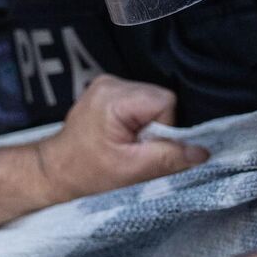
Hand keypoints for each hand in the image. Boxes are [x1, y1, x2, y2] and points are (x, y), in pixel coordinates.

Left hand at [30, 77, 206, 205]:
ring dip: (147, 125)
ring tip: (125, 144)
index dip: (165, 128)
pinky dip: (138, 121)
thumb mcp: (131, 172)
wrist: (54, 172)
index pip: (166, 101)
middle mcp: (111, 82)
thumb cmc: (86, 174)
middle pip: (160, 99)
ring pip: (153, 101)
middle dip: (156, 127)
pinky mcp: (109, 91)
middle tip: (134, 149)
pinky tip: (122, 135)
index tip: (145, 148)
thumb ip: (168, 158)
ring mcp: (108, 84)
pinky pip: (141, 102)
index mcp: (113, 97)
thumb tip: (203, 151)